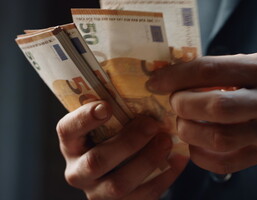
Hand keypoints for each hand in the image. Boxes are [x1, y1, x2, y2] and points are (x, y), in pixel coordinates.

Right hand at [57, 101, 187, 199]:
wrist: (123, 173)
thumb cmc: (118, 137)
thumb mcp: (112, 123)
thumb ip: (120, 109)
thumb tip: (153, 77)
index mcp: (72, 144)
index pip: (67, 130)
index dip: (84, 119)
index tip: (106, 106)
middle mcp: (79, 171)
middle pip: (97, 161)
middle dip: (127, 142)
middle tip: (151, 124)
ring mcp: (98, 192)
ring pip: (119, 184)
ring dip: (147, 160)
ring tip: (167, 140)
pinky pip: (143, 196)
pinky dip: (165, 176)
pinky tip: (180, 158)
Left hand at [146, 51, 256, 173]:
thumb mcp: (256, 60)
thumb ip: (221, 68)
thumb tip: (175, 77)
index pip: (213, 70)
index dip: (178, 76)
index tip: (157, 81)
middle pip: (217, 108)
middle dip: (183, 105)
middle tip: (174, 101)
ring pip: (219, 138)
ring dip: (189, 131)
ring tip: (183, 121)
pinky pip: (226, 163)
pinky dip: (200, 155)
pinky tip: (195, 143)